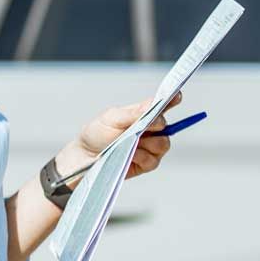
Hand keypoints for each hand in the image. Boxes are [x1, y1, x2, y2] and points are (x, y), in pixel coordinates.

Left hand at [59, 90, 183, 182]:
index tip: (176, 96)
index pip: (163, 105)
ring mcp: (149, 148)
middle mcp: (149, 130)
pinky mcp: (145, 164)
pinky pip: (153, 161)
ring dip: (148, 144)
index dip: (172, 99)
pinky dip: (141, 157)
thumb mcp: (112, 118)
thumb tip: (154, 103)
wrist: (83, 158)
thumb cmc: (96, 134)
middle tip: (145, 127)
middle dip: (158, 125)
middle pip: (167, 126)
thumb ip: (134, 112)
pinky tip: (129, 155)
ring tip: (130, 143)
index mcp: (142, 114)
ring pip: (163, 144)